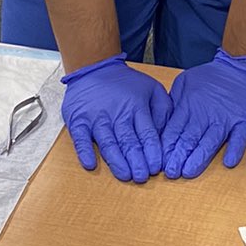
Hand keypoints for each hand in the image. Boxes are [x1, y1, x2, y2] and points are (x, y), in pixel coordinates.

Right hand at [61, 56, 170, 182]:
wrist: (94, 68)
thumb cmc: (126, 83)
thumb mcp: (152, 89)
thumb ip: (163, 110)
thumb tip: (167, 134)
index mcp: (137, 108)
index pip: (147, 134)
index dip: (152, 152)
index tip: (156, 167)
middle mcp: (117, 114)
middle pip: (128, 141)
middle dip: (136, 161)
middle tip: (142, 177)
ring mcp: (97, 118)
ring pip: (107, 142)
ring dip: (116, 160)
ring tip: (125, 175)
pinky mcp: (78, 121)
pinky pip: (80, 138)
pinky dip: (84, 151)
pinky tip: (90, 164)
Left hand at [162, 50, 245, 178]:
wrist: (243, 69)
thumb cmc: (213, 77)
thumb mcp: (186, 82)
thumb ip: (173, 101)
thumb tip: (161, 120)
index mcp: (190, 105)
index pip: (174, 130)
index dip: (166, 147)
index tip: (159, 161)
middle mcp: (206, 114)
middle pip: (190, 138)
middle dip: (178, 156)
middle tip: (171, 172)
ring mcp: (226, 119)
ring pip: (211, 141)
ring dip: (200, 157)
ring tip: (189, 171)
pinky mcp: (244, 122)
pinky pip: (240, 138)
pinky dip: (235, 149)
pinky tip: (229, 161)